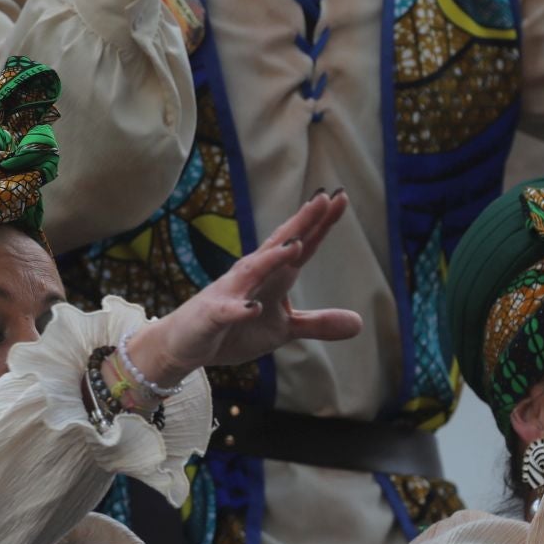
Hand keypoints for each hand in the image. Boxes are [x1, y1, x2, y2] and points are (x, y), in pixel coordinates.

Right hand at [124, 190, 362, 385]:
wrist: (185, 344)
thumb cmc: (234, 330)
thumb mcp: (282, 329)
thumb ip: (317, 323)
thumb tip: (359, 323)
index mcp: (270, 276)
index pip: (299, 246)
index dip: (319, 224)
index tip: (341, 198)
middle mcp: (249, 277)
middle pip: (278, 247)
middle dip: (300, 224)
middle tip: (323, 199)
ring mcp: (229, 294)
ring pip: (253, 273)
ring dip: (272, 260)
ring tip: (295, 246)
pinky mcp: (212, 317)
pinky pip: (227, 313)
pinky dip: (239, 310)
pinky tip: (253, 307)